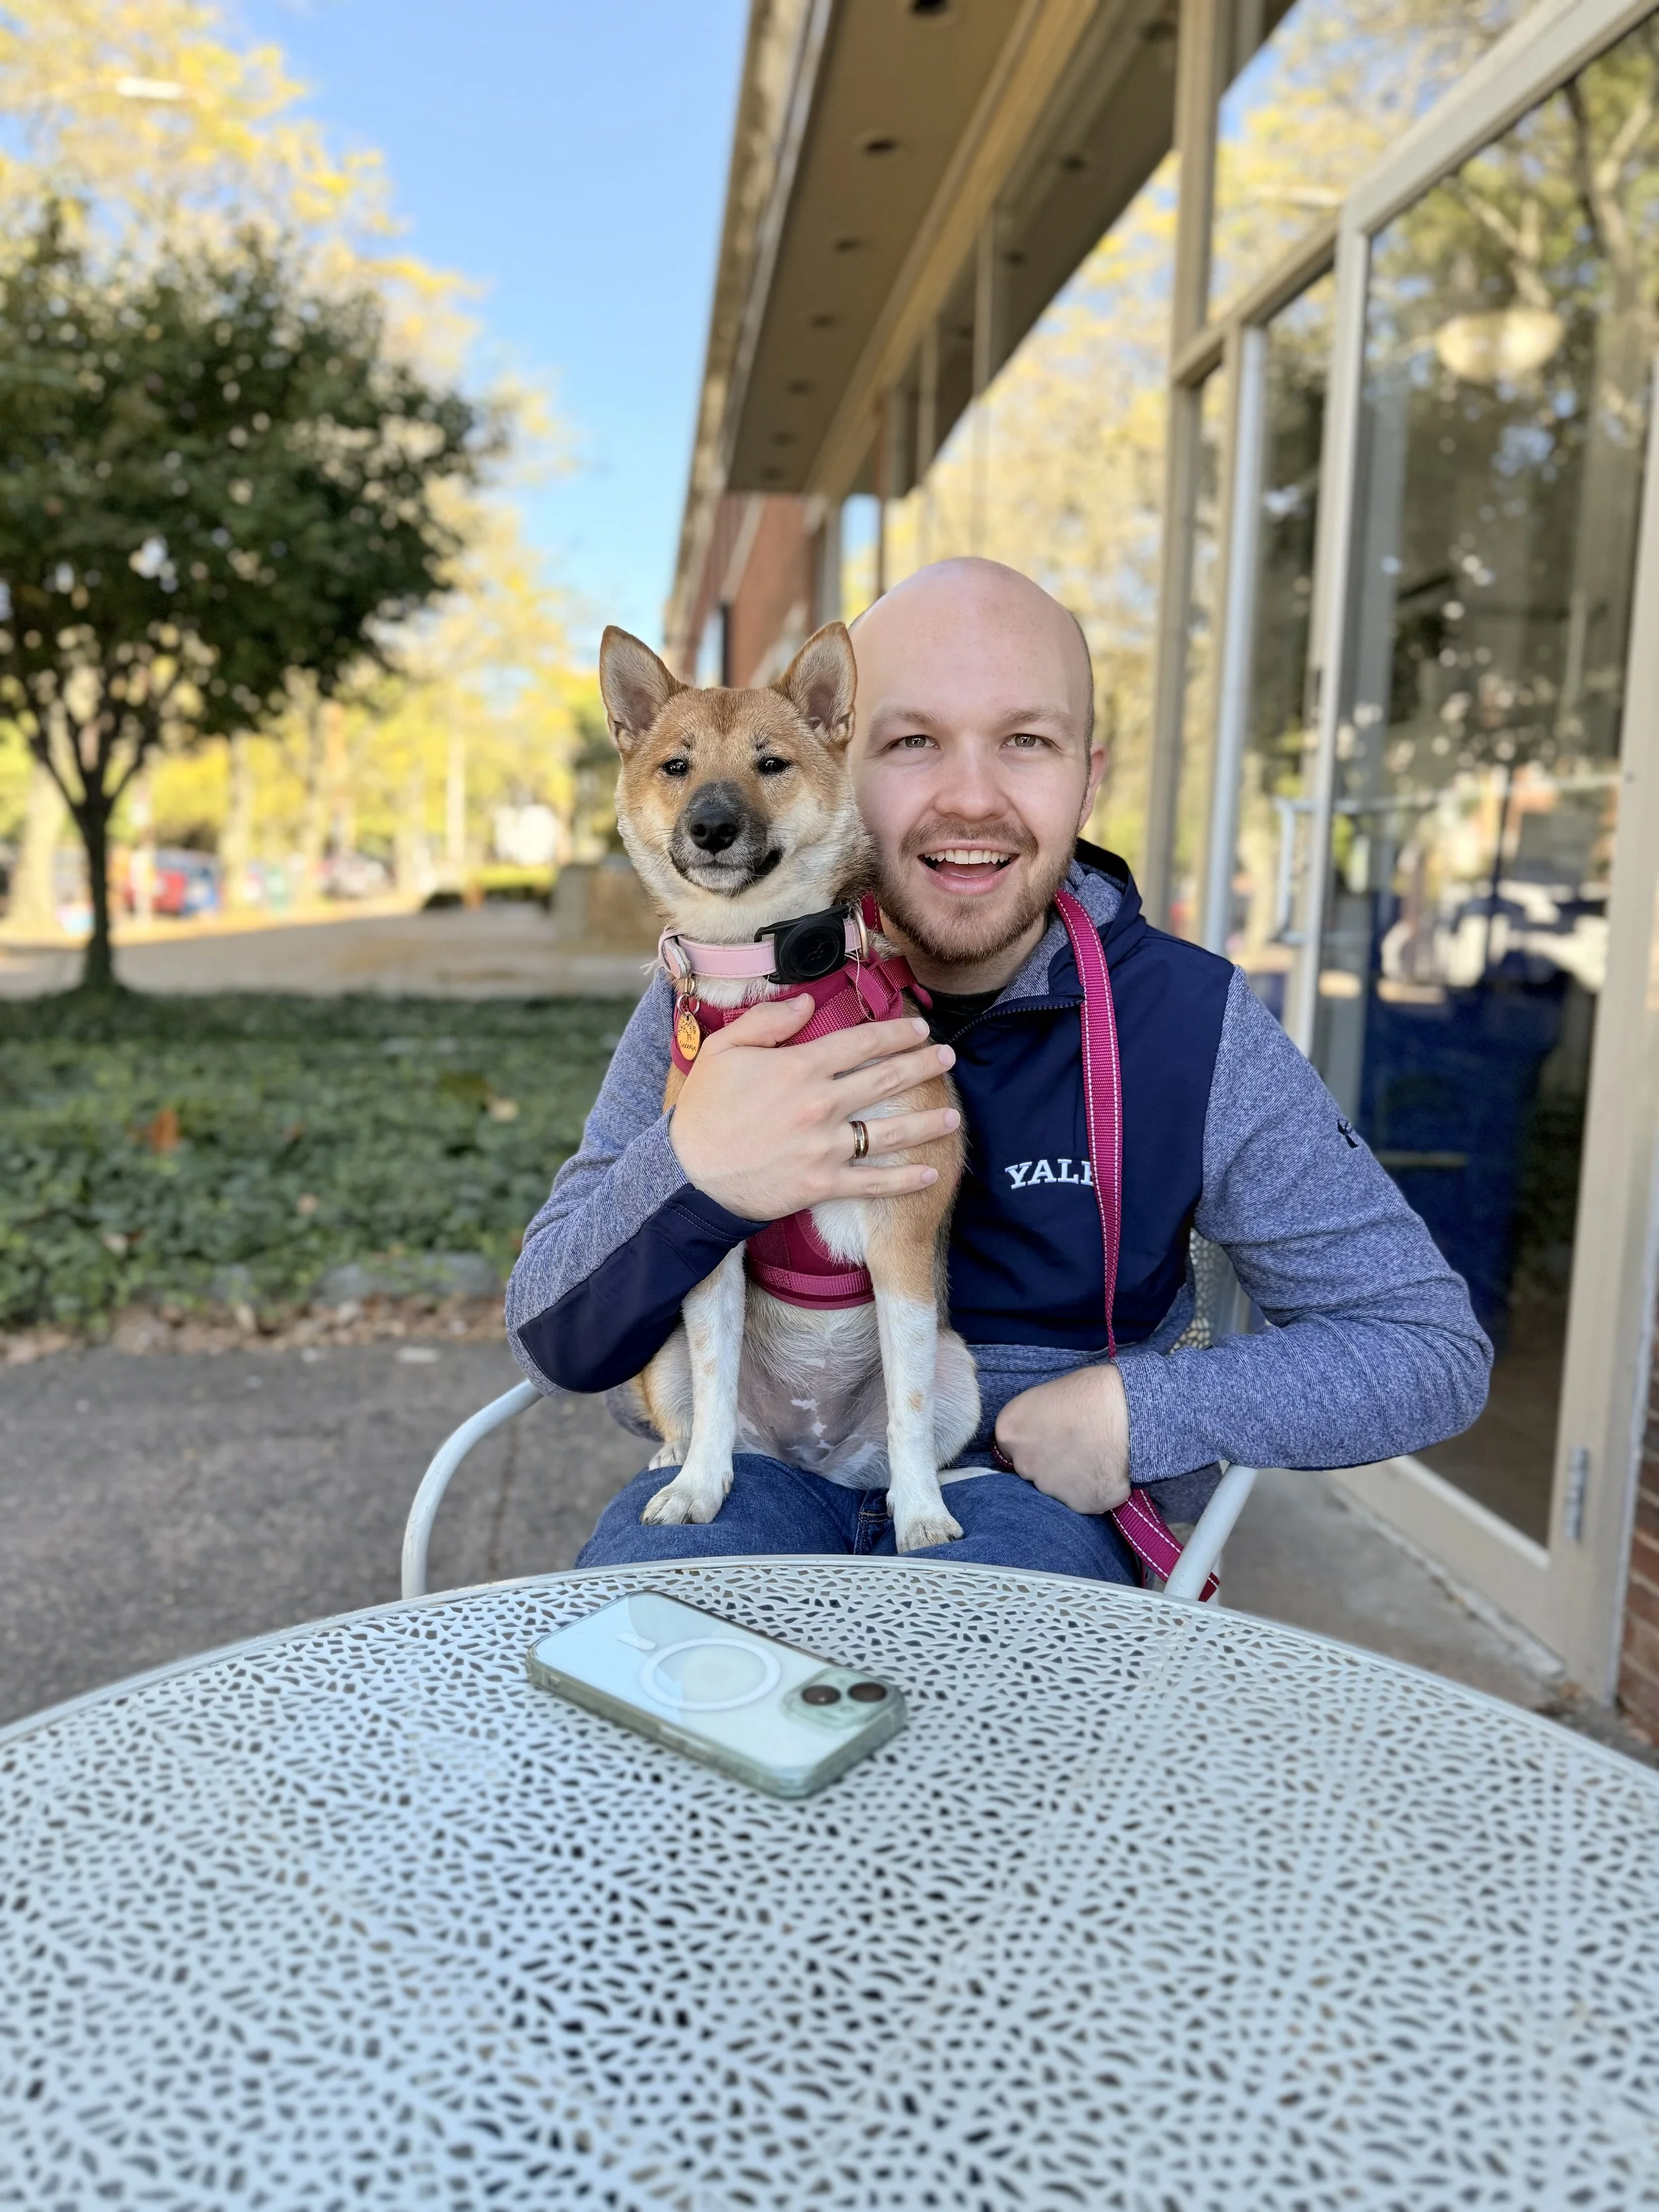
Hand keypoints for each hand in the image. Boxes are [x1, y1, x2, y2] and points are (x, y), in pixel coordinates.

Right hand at [668, 997, 959, 1220]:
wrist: (687, 1175)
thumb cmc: (704, 1109)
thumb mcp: (723, 1050)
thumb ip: (767, 1020)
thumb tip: (809, 1002)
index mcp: (800, 1067)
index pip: (861, 1042)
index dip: (896, 1033)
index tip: (919, 1029)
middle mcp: (821, 1104)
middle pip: (886, 1079)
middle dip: (923, 1066)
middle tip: (948, 1058)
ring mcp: (825, 1147)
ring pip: (890, 1130)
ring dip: (927, 1122)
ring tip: (952, 1115)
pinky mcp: (823, 1185)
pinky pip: (874, 1183)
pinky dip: (905, 1180)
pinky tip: (931, 1173)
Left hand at [995, 1363, 1130, 1513]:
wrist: (1129, 1412)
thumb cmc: (1091, 1391)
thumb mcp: (1048, 1394)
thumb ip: (1035, 1420)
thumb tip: (1042, 1429)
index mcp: (1010, 1432)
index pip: (1011, 1447)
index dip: (1033, 1442)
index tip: (1050, 1437)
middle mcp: (1023, 1464)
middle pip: (1032, 1470)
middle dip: (1049, 1462)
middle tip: (1075, 1446)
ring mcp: (1050, 1489)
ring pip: (1057, 1488)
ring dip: (1071, 1478)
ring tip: (1095, 1456)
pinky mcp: (1080, 1504)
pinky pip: (1084, 1500)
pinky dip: (1094, 1489)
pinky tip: (1107, 1470)